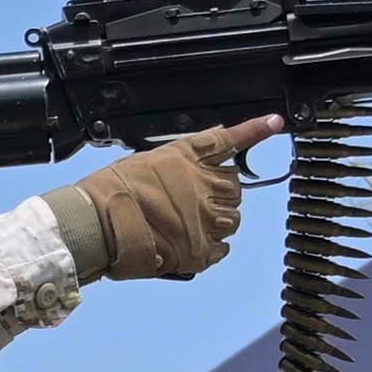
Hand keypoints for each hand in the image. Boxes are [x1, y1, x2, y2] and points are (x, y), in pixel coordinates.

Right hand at [55, 116, 274, 281]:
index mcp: (188, 157)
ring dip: (218, 220)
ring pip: (233, 217)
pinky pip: (223, 248)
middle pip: (235, 187)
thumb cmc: (111, 191)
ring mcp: (205, 218)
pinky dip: (214, 247)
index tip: (275, 123)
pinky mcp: (200, 249)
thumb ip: (175, 167)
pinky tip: (195, 244)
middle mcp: (203, 184)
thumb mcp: (144, 161)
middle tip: (196, 201)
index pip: (230, 139)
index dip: (256, 130)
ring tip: (191, 224)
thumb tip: (186, 177)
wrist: (97, 223)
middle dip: (221, 193)